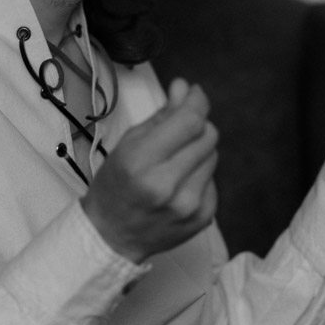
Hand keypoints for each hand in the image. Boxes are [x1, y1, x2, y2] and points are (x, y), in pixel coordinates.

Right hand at [82, 78, 217, 262]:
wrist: (111, 236)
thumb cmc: (115, 186)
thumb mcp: (128, 144)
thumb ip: (162, 115)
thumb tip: (185, 87)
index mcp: (141, 162)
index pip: (189, 121)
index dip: (197, 101)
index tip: (195, 93)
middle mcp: (167, 185)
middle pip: (207, 137)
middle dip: (197, 125)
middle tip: (181, 129)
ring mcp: (188, 205)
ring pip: (213, 156)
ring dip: (199, 151)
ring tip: (175, 161)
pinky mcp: (202, 218)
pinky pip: (214, 180)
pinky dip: (200, 175)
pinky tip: (180, 183)